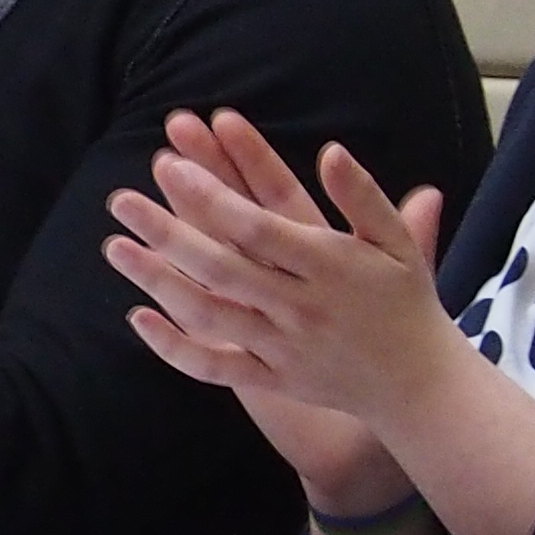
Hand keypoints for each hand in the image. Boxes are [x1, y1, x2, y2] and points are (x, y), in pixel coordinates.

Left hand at [103, 107, 462, 476]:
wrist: (418, 384)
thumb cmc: (405, 301)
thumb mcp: (396, 242)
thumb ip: (363, 196)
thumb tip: (330, 150)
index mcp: (328, 265)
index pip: (258, 226)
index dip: (212, 195)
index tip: (172, 164)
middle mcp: (299, 305)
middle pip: (222, 266)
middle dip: (168, 231)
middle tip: (121, 200)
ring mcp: (280, 346)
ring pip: (209, 314)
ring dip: (157, 281)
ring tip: (115, 246)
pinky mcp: (270, 380)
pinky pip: (214, 367)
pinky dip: (173, 348)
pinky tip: (137, 316)